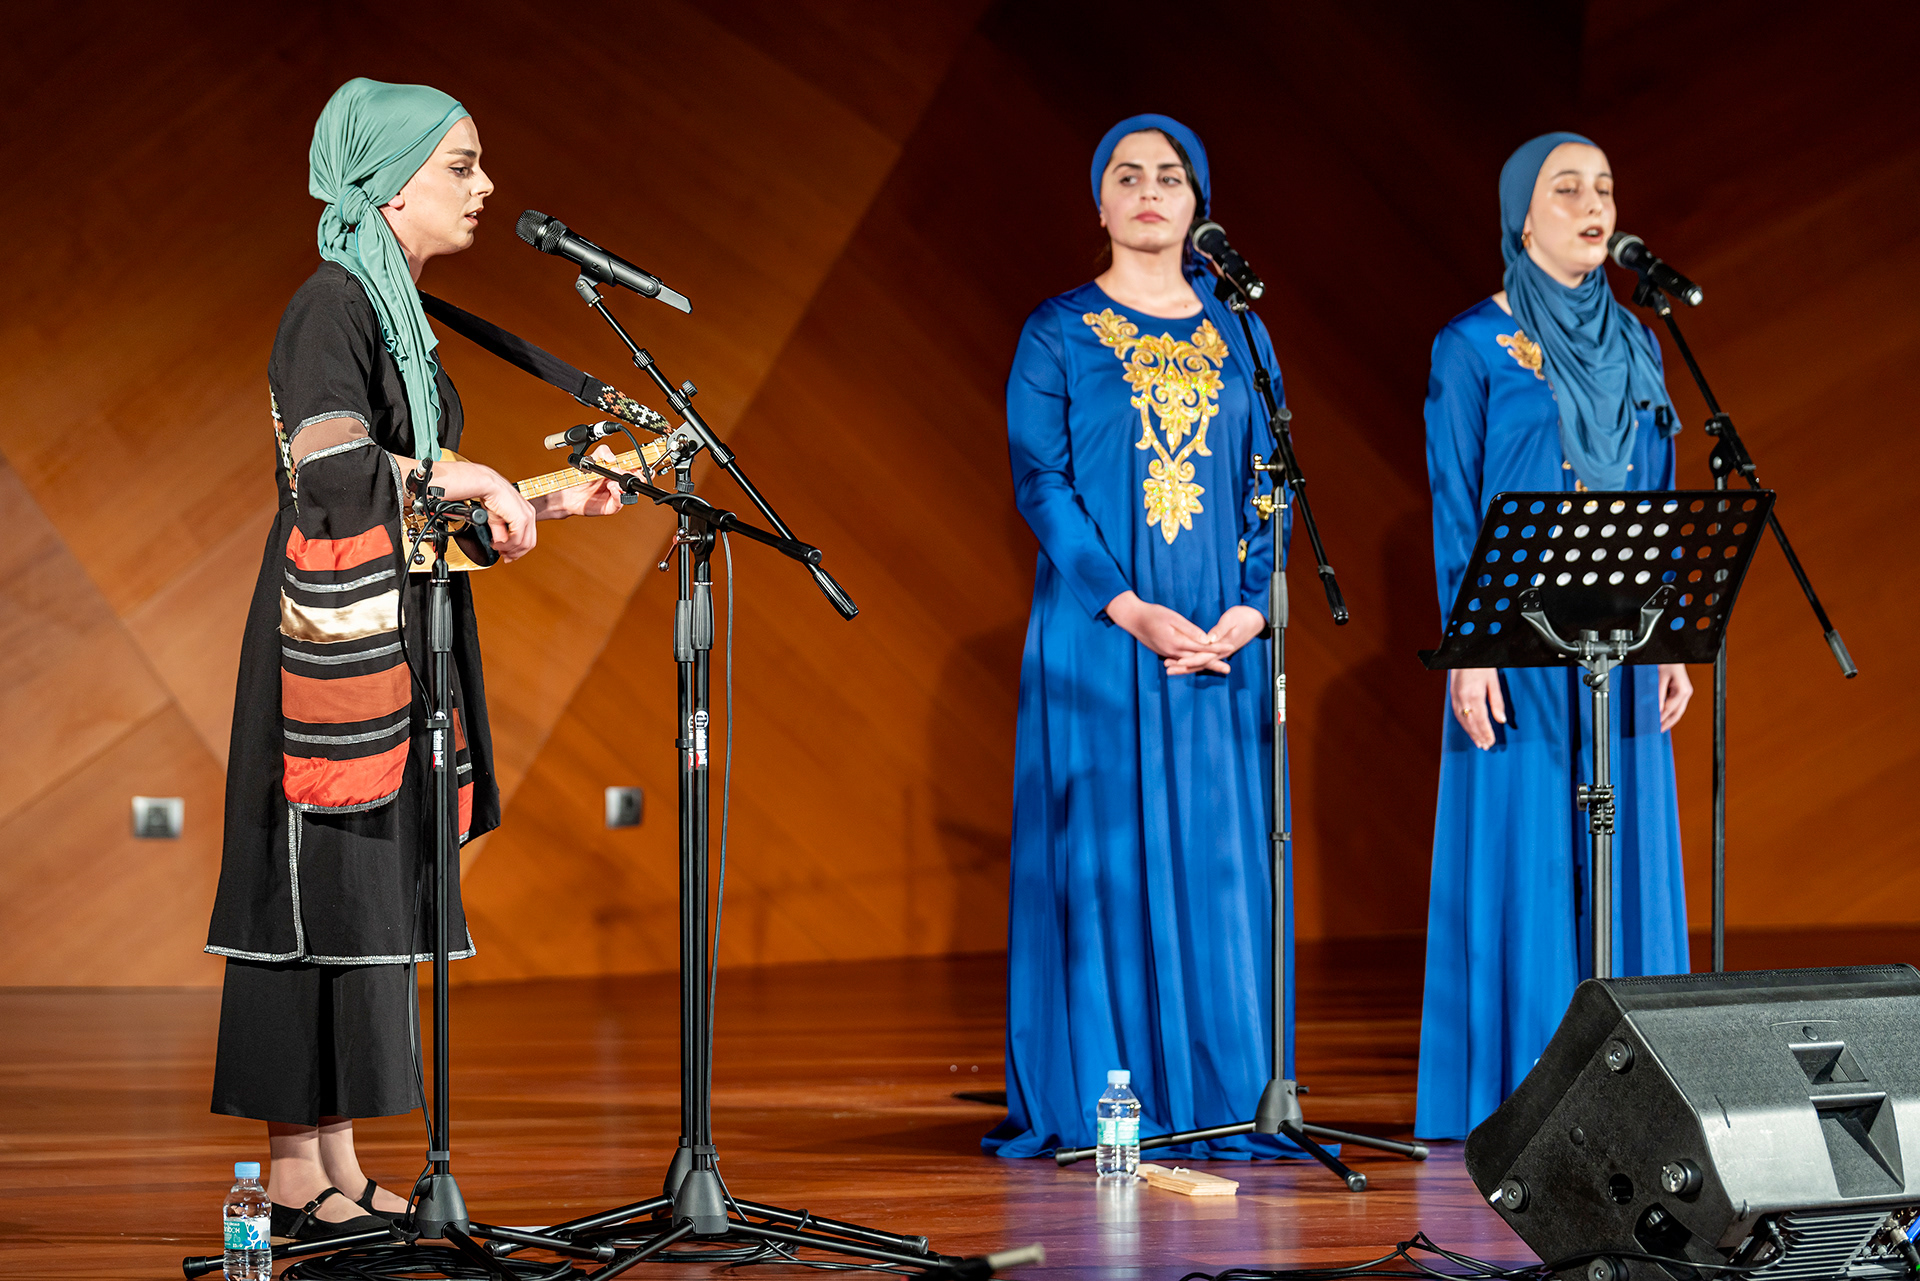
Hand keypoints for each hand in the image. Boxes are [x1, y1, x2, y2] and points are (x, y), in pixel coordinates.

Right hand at [420, 457, 537, 561]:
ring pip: (524, 543)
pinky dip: (506, 544)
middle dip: (515, 553)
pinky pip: (517, 539)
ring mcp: (527, 516)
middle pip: (528, 543)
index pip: (528, 538)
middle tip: (503, 555)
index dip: (518, 550)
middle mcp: (529, 514)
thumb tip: (500, 543)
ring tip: (497, 547)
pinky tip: (497, 543)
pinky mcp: (521, 518)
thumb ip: (501, 532)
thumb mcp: (497, 519)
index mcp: (526, 513)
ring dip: (509, 549)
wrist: (486, 485)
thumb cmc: (491, 496)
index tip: (507, 554)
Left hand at [532, 445, 632, 519]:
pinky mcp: (612, 506)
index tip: (639, 464)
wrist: (569, 494)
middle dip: (634, 475)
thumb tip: (613, 457)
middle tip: (623, 471)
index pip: (635, 468)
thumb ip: (602, 452)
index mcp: (618, 471)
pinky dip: (618, 494)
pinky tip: (611, 488)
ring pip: (632, 492)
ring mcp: (617, 495)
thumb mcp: (590, 459)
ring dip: (624, 485)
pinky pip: (621, 502)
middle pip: (637, 480)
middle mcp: (619, 483)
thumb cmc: (581, 478)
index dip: (640, 466)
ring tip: (612, 481)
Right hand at [1106, 591, 1222, 673]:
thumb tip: (1207, 640)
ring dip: (1204, 665)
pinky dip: (1193, 663)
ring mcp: (1168, 654)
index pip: (1202, 647)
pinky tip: (1200, 663)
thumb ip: (1190, 630)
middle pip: (1197, 660)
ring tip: (1218, 668)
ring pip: (1190, 662)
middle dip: (1214, 663)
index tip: (1231, 647)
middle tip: (1228, 669)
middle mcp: (1173, 652)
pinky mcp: (1165, 653)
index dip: (1217, 648)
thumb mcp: (1173, 618)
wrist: (1133, 619)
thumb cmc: (1153, 614)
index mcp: (1176, 642)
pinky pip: (1182, 661)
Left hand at [1164, 605, 1266, 675]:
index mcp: (1223, 647)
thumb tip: (1209, 640)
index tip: (1178, 662)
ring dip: (1184, 666)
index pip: (1204, 657)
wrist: (1255, 620)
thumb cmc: (1243, 617)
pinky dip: (1189, 661)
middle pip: (1199, 663)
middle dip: (1183, 667)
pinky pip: (1200, 658)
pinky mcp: (1215, 650)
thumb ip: (1220, 630)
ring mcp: (1218, 652)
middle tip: (1167, 669)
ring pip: (1198, 662)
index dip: (1191, 660)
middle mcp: (1219, 653)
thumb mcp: (1232, 620)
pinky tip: (1178, 661)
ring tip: (1168, 668)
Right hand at [1449, 666, 1505, 749]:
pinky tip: (1469, 729)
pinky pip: (1457, 714)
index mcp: (1474, 695)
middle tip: (1486, 746)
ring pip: (1463, 720)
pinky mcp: (1453, 696)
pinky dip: (1464, 724)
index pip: (1481, 720)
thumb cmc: (1481, 665)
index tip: (1491, 742)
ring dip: (1471, 733)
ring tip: (1478, 742)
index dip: (1486, 733)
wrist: (1463, 653)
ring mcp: (1455, 698)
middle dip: (1478, 736)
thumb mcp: (1493, 681)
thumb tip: (1501, 720)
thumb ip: (1497, 702)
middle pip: (1471, 723)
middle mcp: (1462, 699)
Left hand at [1657, 662, 1692, 731]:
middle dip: (1668, 723)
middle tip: (1658, 731)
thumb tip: (1657, 709)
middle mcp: (1686, 693)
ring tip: (1661, 727)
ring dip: (1670, 719)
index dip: (1661, 718)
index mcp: (1682, 690)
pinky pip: (1677, 705)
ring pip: (1678, 711)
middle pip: (1677, 713)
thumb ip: (1659, 694)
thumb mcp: (1660, 678)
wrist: (1672, 655)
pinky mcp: (1682, 692)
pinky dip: (1671, 712)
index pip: (1670, 709)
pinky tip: (1664, 716)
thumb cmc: (1667, 662)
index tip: (1654, 725)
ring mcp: (1686, 693)